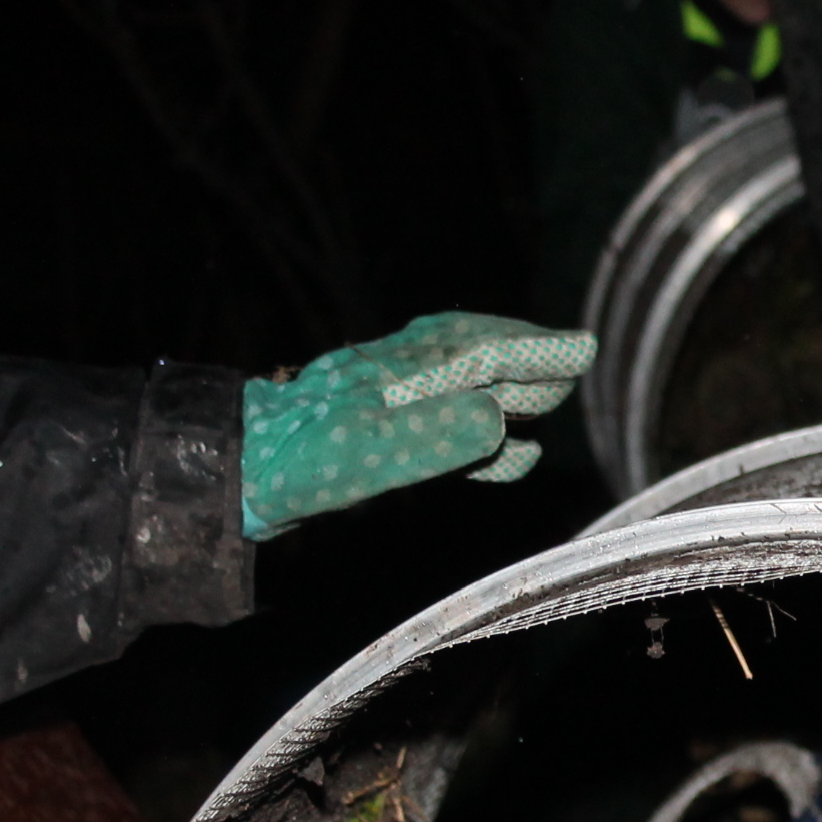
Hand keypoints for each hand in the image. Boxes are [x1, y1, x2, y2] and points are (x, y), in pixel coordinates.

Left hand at [241, 312, 595, 538]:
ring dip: (506, 385)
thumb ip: (439, 435)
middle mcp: (397, 376)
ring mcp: (383, 399)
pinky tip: (505, 449)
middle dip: (526, 354)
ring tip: (545, 393)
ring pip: (460, 381)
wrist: (237, 472)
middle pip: (476, 355)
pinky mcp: (372, 430)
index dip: (535, 354)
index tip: (583, 350)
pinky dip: (482, 432)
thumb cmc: (299, 462)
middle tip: (573, 356)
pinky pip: (442, 420)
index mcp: (403, 373)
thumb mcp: (371, 451)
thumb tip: (501, 423)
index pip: (483, 355)